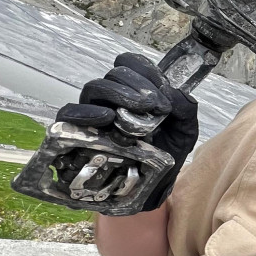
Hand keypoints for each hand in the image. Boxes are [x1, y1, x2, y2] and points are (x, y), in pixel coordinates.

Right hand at [56, 52, 198, 208]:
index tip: (161, 93)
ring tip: (133, 110)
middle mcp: (111, 99)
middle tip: (152, 105)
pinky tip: (105, 118)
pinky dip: (86, 112)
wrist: (152, 191)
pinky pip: (70, 114)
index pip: (130, 64)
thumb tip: (172, 91)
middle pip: (113, 75)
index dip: (145, 71)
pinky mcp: (75, 133)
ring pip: (94, 88)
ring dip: (116, 94)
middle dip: (134, 85)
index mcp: (135, 91)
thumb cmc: (165, 156)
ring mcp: (92, 114)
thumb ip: (185, 108)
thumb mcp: (184, 132)